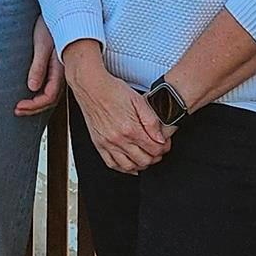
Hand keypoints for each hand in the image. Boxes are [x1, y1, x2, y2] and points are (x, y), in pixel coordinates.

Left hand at [14, 18, 61, 114]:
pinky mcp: (57, 64)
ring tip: (21, 107)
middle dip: (34, 108)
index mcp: (61, 69)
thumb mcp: (42, 44)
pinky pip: (50, 84)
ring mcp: (61, 69)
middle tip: (16, 110)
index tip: (17, 107)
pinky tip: (31, 92)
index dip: (34, 105)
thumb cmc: (51, 23)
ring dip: (36, 102)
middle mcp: (63, 72)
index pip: (49, 96)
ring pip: (51, 92)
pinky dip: (40, 92)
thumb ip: (39, 66)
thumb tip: (32, 88)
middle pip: (51, 98)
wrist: (60, 9)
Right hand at [60, 39, 168, 172]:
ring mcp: (107, 143)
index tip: (164, 144)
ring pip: (129, 167)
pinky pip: (111, 164)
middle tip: (158, 150)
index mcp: (130, 128)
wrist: (91, 86)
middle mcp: (118, 139)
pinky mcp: (99, 144)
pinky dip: (123, 169)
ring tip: (146, 157)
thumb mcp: (138, 101)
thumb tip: (160, 138)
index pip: (154, 149)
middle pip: (144, 160)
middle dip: (155, 157)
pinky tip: (130, 165)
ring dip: (141, 165)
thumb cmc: (112, 90)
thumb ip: (152, 121)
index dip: (164, 148)